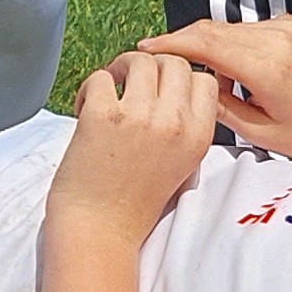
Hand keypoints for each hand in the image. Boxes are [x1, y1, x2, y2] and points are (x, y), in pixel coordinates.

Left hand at [50, 50, 219, 240]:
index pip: (204, 80)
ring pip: (139, 60)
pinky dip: (91, 88)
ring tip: (110, 91)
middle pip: (173, 63)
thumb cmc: (133, 205)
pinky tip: (87, 109)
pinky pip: (101, 77)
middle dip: (151, 68)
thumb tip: (171, 90)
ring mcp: (139, 117)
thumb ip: (185, 128)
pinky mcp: (103, 115)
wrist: (100, 231)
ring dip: (121, 69)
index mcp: (197, 136)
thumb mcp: (181, 167)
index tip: (163, 87)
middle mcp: (174, 123)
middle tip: (132, 85)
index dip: (180, 78)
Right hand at [136, 15, 291, 160]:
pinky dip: (226, 44)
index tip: (145, 49)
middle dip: (181, 42)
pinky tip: (225, 71)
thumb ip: (219, 106)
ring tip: (194, 75)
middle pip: (212, 30)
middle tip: (155, 59)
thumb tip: (187, 86)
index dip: (171, 44)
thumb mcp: (258, 132)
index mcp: (268, 66)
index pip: (207, 43)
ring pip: (226, 28)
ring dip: (204, 45)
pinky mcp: (288, 25)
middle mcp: (276, 38)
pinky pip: (244, 29)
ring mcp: (284, 28)